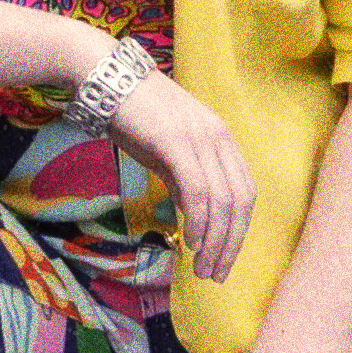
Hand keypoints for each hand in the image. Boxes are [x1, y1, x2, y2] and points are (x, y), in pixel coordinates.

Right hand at [99, 57, 255, 285]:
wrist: (106, 78)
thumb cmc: (134, 115)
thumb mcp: (166, 152)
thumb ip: (184, 182)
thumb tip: (195, 219)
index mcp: (222, 139)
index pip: (245, 194)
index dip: (239, 232)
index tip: (223, 261)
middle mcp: (219, 137)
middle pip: (240, 202)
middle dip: (231, 245)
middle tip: (214, 274)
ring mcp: (200, 137)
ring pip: (221, 201)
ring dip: (214, 241)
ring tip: (201, 267)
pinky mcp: (176, 141)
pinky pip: (197, 190)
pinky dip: (198, 221)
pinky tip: (190, 241)